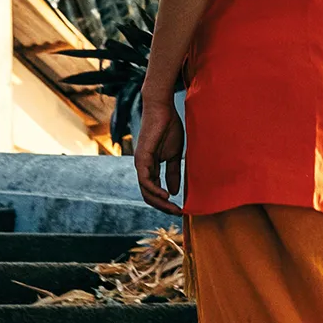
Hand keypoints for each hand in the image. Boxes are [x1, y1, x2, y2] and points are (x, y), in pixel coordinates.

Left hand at [135, 91, 185, 213]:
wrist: (162, 109)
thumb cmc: (169, 128)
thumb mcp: (175, 155)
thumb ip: (173, 173)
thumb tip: (175, 192)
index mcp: (151, 168)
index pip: (155, 192)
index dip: (167, 203)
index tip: (181, 209)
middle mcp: (143, 168)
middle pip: (149, 196)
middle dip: (163, 207)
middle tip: (178, 213)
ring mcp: (141, 164)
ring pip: (146, 191)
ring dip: (160, 203)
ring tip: (174, 208)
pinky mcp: (142, 158)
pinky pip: (146, 181)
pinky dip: (156, 191)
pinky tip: (167, 196)